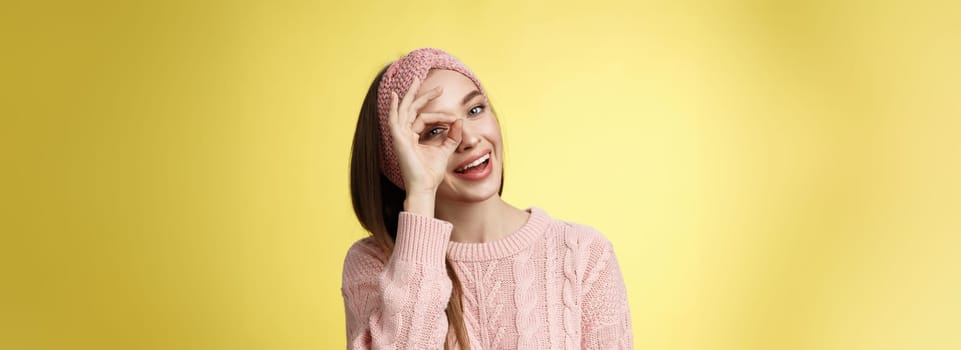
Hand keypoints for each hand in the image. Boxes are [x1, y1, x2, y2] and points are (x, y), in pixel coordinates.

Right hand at [387, 77, 462, 194]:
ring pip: (405, 110)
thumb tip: (460, 121)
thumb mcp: (445, 150)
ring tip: (417, 80)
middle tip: (435, 85)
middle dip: (422, 95)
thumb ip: (452, 136)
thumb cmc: (432, 173)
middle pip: (412, 109)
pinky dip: (393, 107)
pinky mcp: (398, 139)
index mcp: (413, 137)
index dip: (441, 116)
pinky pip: (394, 120)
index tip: (455, 119)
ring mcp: (400, 136)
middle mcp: (405, 135)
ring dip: (411, 94)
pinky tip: (395, 96)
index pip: (425, 118)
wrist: (425, 186)